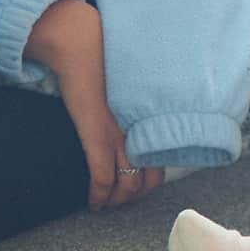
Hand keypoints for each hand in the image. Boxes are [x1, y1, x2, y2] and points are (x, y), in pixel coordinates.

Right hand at [25, 0, 163, 208]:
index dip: (152, 180)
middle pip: (150, 180)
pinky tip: (93, 202)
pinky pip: (102, 178)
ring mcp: (122, 136)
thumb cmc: (107, 60)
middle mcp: (144, 130)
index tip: (141, 186)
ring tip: (106, 203)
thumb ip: (141, 106)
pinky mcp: (98, 137)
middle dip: (136, 196)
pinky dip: (98, 196)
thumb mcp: (136, 86)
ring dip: (116, 201)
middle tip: (121, 198)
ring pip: (128, 186)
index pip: (165, 160)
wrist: (84, 46)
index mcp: (156, 119)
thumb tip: (138, 119)